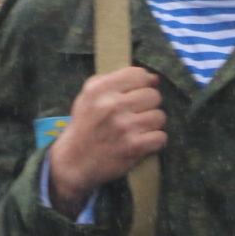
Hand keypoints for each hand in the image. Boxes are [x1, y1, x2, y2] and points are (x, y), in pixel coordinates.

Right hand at [46, 66, 165, 209]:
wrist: (74, 161)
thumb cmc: (85, 126)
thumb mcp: (89, 96)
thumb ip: (117, 81)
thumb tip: (154, 78)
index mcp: (99, 89)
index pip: (138, 74)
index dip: (141, 84)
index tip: (135, 94)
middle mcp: (111, 105)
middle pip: (153, 95)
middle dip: (147, 105)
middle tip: (135, 114)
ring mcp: (124, 126)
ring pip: (159, 116)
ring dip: (151, 124)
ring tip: (137, 129)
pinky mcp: (134, 147)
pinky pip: (161, 137)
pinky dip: (153, 141)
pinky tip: (140, 142)